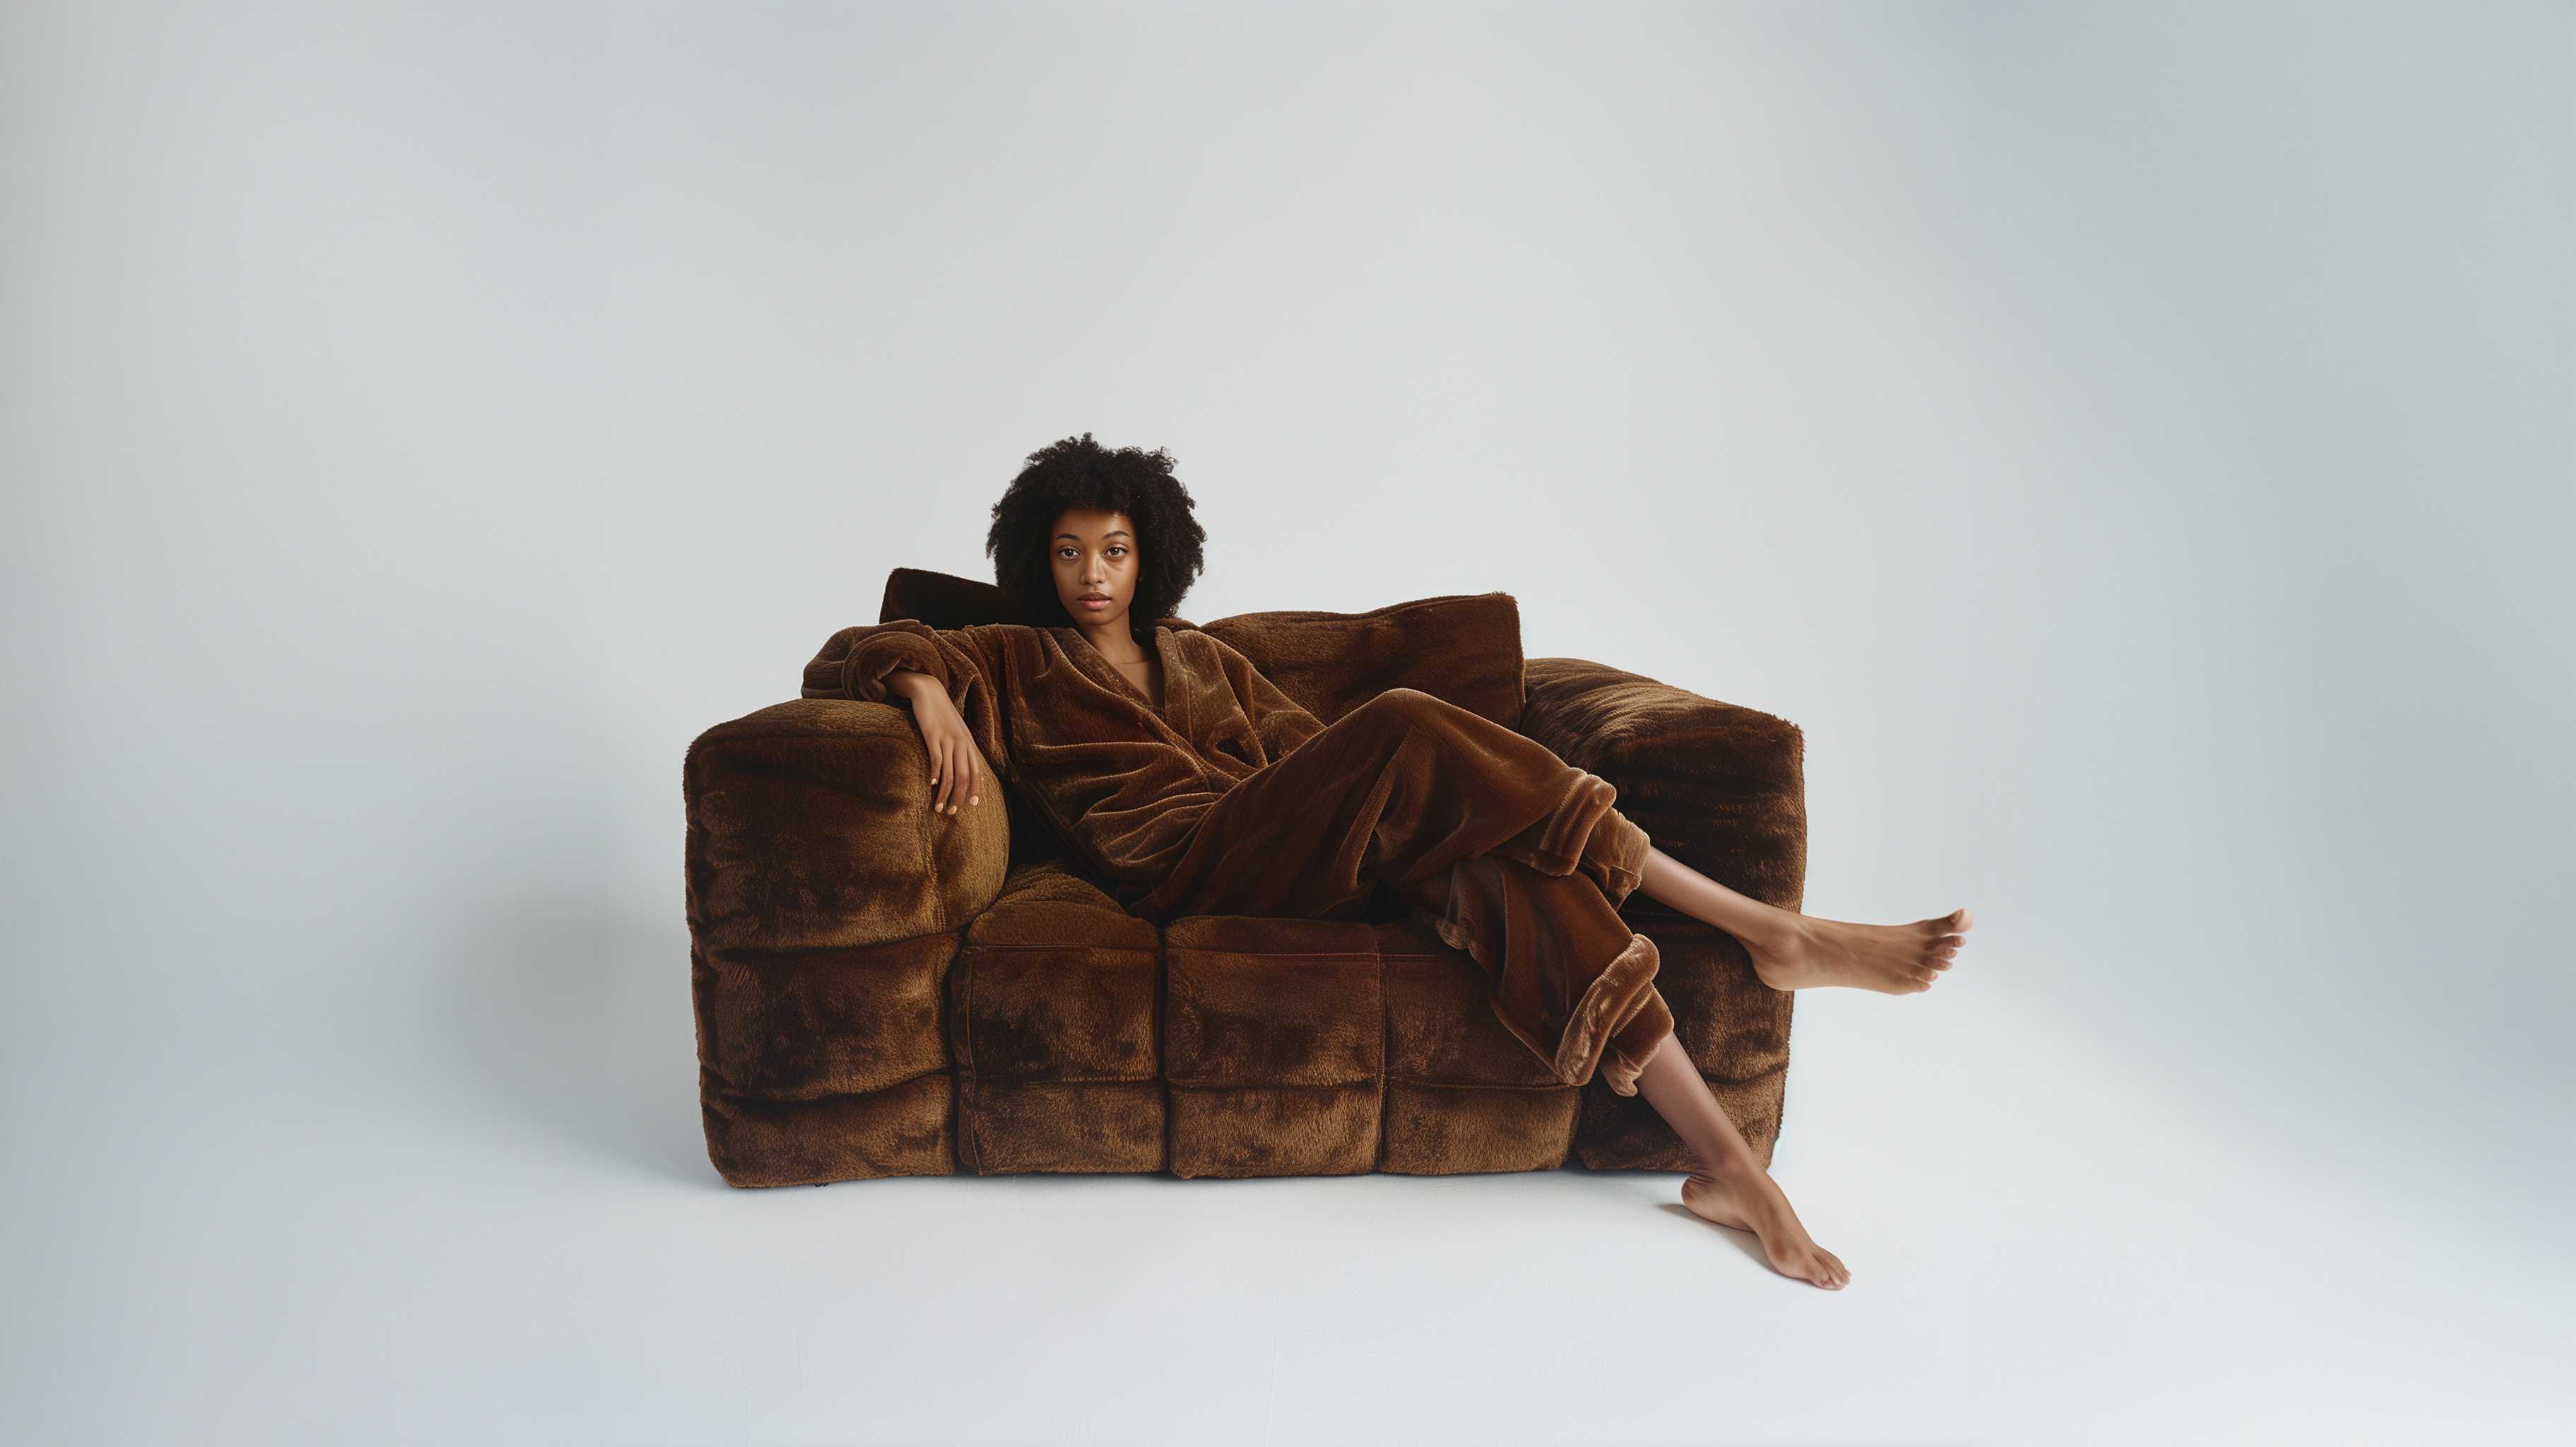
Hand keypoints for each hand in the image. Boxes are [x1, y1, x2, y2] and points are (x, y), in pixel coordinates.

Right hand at [906, 690, 986, 816]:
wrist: (929, 691)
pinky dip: (935, 774)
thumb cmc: (942, 713)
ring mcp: (947, 739)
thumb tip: (968, 767)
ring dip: (945, 793)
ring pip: (950, 773)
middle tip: (952, 812)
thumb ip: (963, 747)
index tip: (971, 805)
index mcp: (968, 743)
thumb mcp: (957, 730)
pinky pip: (936, 759)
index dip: (974, 789)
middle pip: (964, 776)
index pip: (976, 771)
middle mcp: (961, 742)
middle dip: (959, 797)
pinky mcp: (933, 735)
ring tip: (938, 807)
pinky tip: (931, 784)